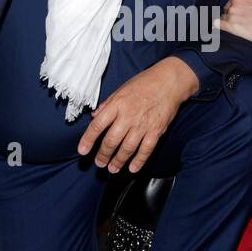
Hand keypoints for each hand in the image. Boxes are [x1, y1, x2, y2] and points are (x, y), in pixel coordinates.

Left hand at [76, 56, 197, 173]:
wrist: (169, 81)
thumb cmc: (144, 84)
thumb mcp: (121, 89)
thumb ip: (107, 105)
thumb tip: (94, 117)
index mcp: (117, 104)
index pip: (98, 125)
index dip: (88, 140)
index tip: (82, 151)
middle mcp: (128, 116)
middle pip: (111, 141)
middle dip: (103, 155)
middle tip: (99, 163)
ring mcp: (143, 125)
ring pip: (127, 148)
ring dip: (118, 161)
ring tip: (112, 168)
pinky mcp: (156, 130)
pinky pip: (146, 150)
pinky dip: (139, 161)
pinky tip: (132, 168)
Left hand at [217, 0, 251, 46]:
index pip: (231, 3)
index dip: (239, 8)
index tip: (249, 13)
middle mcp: (234, 5)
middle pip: (227, 11)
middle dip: (234, 15)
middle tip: (248, 20)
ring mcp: (233, 17)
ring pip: (224, 19)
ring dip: (230, 23)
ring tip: (244, 26)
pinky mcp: (233, 28)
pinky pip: (218, 26)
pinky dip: (218, 26)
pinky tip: (228, 27)